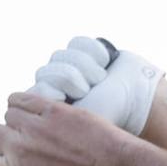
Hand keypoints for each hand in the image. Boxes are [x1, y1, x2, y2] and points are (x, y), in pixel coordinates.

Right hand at [0, 91, 130, 165]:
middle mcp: (19, 149)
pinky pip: (20, 97)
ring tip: (38, 126)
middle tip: (24, 142)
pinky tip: (34, 108)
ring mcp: (34, 126)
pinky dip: (23, 102)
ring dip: (18, 119)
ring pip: (8, 113)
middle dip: (4, 138)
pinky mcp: (49, 108)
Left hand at [28, 36, 164, 135]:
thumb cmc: (108, 117)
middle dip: (71, 79)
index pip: (35, 90)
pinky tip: (105, 66)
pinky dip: (95, 54)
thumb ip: (46, 119)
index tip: (72, 101)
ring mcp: (70, 67)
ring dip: (86, 68)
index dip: (53, 91)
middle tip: (88, 91)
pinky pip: (79, 43)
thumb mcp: (75, 122)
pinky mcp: (84, 51)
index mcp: (50, 107)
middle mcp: (57, 86)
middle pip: (47, 70)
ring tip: (100, 81)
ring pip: (62, 55)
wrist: (137, 100)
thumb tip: (29, 103)